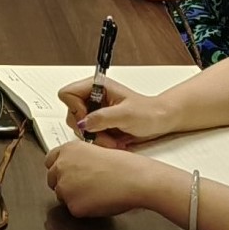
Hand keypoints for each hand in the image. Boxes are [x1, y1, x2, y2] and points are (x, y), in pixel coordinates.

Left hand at [44, 141, 176, 218]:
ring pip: (62, 196)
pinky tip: (100, 202)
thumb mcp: (96, 151)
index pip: (50, 160)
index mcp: (68, 150)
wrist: (136, 179)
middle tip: (84, 187)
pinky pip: (75, 210)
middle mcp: (61, 167)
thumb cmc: (124, 165)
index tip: (66, 173)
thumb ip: (79, 160)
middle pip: (52, 180)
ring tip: (97, 194)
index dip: (59, 168)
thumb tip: (75, 170)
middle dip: (64, 184)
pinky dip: (85, 209)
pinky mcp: (73, 206)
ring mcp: (64, 187)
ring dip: (74, 197)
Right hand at [52, 73, 175, 145]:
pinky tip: (113, 142)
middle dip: (87, 129)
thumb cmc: (149, 112)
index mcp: (97, 86)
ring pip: (80, 128)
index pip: (68, 93)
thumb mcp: (126, 114)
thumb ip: (102, 117)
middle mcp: (93, 98)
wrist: (161, 121)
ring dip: (95, 138)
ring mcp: (95, 112)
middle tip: (102, 135)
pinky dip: (99, 142)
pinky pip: (89, 136)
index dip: (75, 108)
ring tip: (112, 141)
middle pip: (72, 114)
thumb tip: (83, 123)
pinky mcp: (99, 124)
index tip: (89, 119)